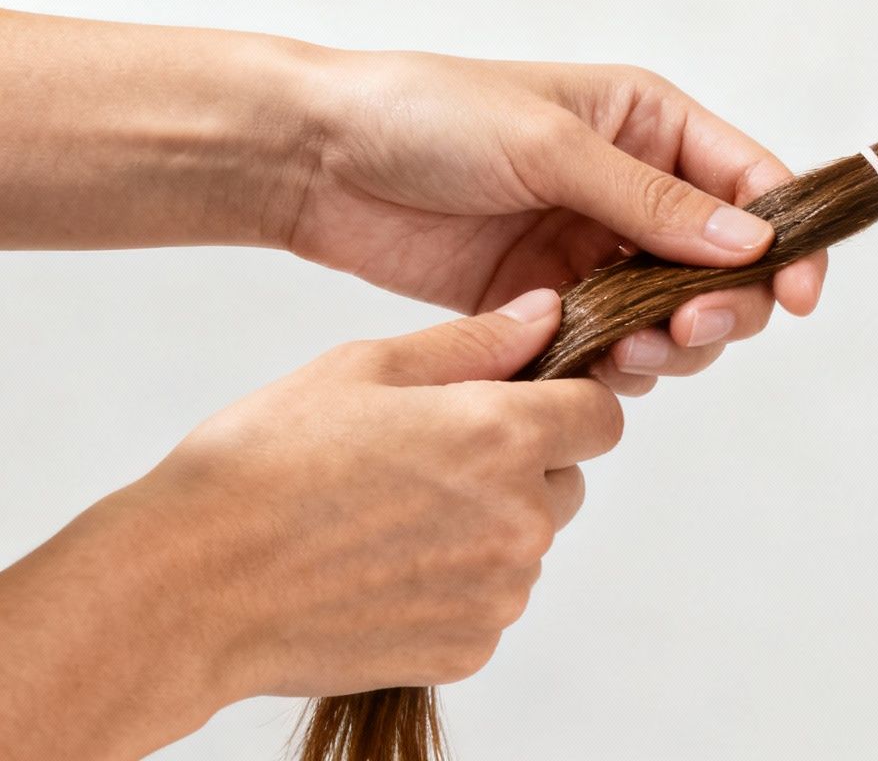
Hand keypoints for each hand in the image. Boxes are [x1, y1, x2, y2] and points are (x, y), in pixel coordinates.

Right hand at [0, 290, 616, 759]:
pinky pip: (487, 604)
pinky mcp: (469, 651)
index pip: (601, 416)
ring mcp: (498, 594)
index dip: (565, 404)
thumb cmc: (263, 465)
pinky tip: (377, 570)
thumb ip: (475, 342)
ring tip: (385, 518)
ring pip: (525, 546)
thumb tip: (546, 314)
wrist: (189, 585)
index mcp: (503, 436)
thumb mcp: (364, 368)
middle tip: (424, 464)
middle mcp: (520, 519)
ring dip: (482, 530)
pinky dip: (451, 589)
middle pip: (565, 482)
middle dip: (518, 468)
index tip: (516, 406)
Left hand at [280, 50, 826, 391]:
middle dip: (726, 305)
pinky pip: (612, 348)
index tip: (797, 295)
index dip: (790, 239)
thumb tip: (755, 242)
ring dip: (672, 344)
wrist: (315, 159)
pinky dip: (614, 366)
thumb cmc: (428, 116)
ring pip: (676, 318)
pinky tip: (586, 362)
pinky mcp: (549, 302)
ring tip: (630, 350)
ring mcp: (593, 251)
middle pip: (729, 265)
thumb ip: (652, 203)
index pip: (754, 183)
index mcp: (651, 125)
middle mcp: (636, 190)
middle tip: (689, 329)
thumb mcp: (551, 146)